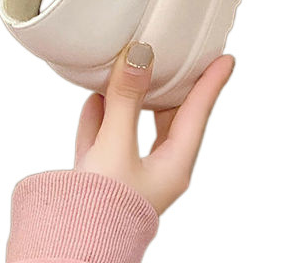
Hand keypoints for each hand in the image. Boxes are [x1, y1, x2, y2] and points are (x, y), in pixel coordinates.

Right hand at [74, 43, 233, 214]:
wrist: (72, 243)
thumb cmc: (104, 205)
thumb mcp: (116, 145)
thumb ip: (126, 99)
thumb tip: (140, 55)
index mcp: (173, 167)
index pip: (196, 114)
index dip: (211, 84)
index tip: (226, 59)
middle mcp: (155, 170)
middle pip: (168, 120)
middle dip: (172, 88)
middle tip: (178, 60)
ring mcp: (127, 174)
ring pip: (134, 127)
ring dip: (131, 98)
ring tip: (131, 70)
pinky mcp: (100, 176)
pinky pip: (104, 138)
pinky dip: (101, 115)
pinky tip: (93, 97)